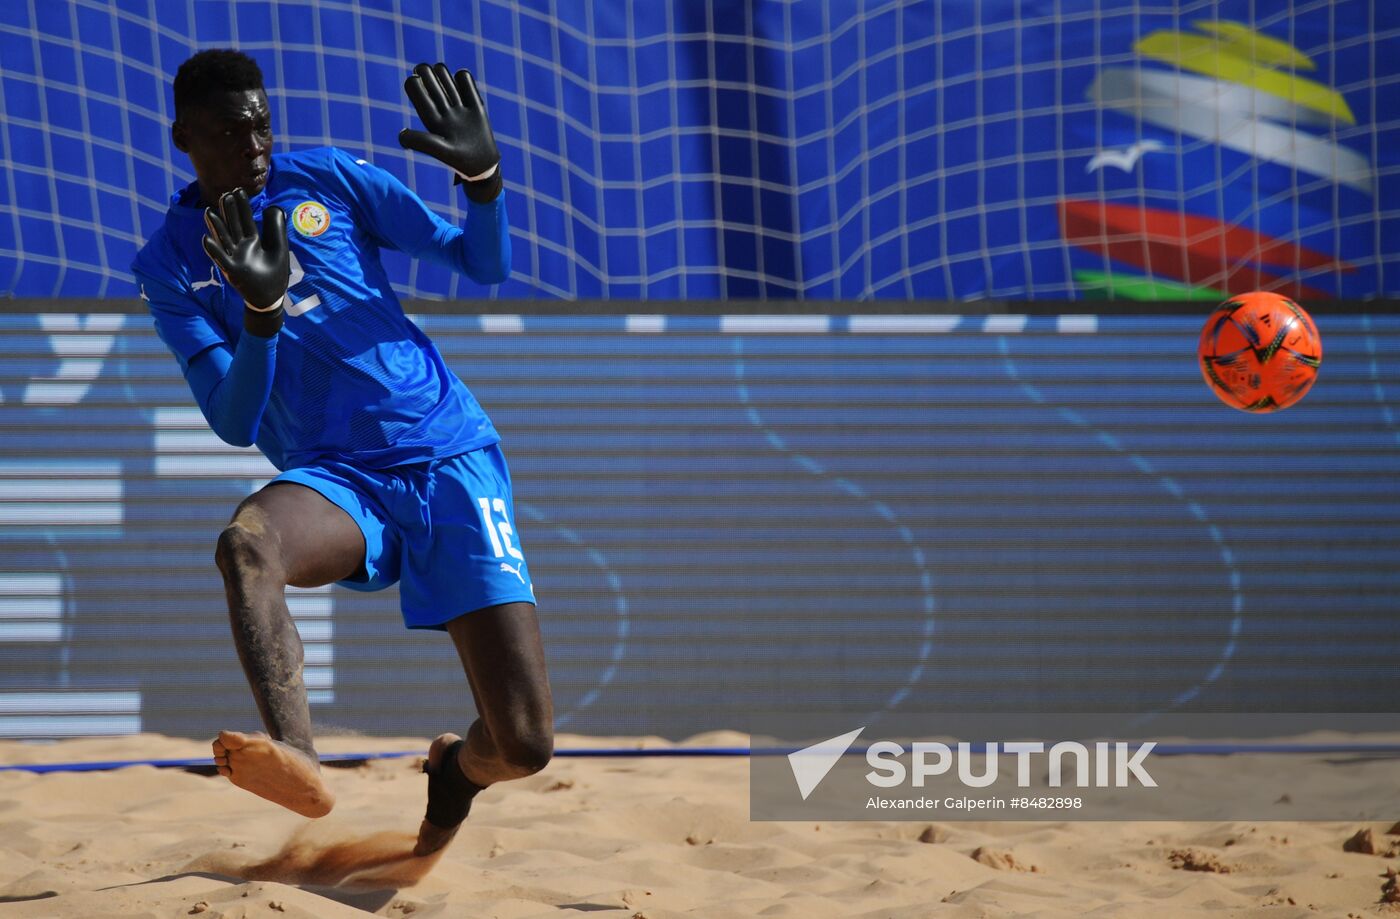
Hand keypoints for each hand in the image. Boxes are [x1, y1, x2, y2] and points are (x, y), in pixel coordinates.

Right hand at [202, 188, 288, 311]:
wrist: (270, 298)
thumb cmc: (274, 274)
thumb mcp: (279, 249)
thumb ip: (276, 229)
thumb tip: (273, 207)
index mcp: (253, 242)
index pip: (246, 221)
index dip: (242, 206)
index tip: (237, 190)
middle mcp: (241, 248)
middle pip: (233, 226)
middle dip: (228, 211)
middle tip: (224, 194)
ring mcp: (234, 258)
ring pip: (224, 239)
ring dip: (216, 226)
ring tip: (209, 211)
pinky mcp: (232, 271)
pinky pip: (221, 259)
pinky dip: (214, 250)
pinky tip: (206, 238)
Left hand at [399, 62, 502, 202]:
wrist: (482, 165)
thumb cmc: (459, 161)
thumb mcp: (440, 151)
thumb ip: (421, 142)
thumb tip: (401, 135)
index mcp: (429, 116)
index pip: (414, 88)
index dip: (413, 82)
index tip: (417, 83)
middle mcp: (441, 108)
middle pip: (427, 76)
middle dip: (426, 73)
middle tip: (432, 81)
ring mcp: (457, 105)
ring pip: (444, 74)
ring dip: (443, 74)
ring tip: (450, 87)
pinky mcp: (474, 104)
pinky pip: (466, 79)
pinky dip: (464, 78)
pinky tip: (466, 89)